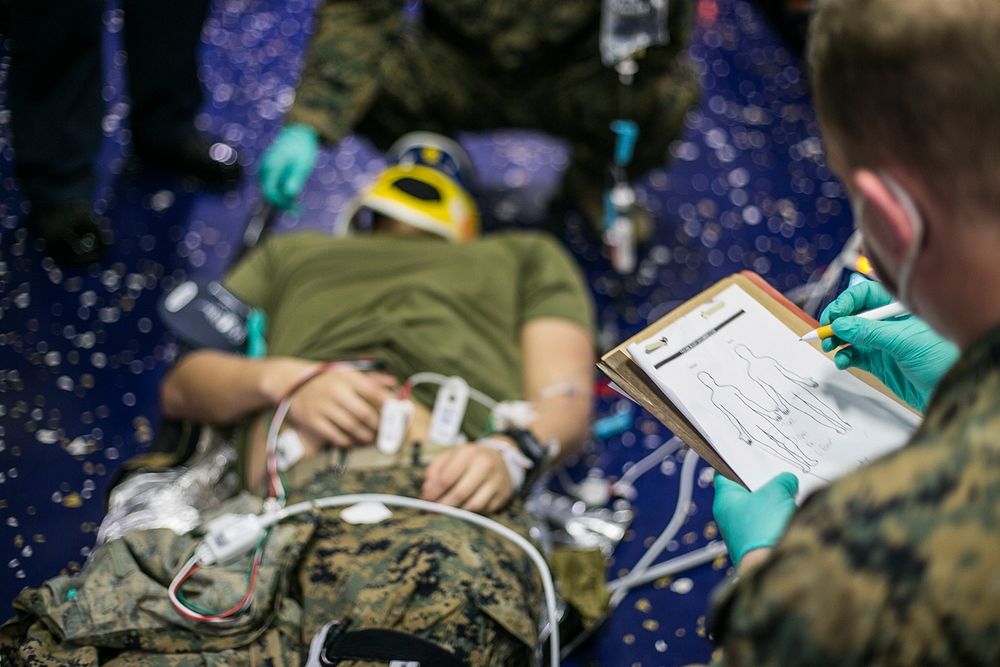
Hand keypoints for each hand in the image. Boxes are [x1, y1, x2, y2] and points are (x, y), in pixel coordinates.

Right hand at [260, 124, 318, 208]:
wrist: (299, 133)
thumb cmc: (303, 149)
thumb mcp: (303, 165)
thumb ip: (296, 179)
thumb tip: (290, 194)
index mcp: (271, 167)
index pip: (269, 193)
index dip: (281, 204)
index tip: (296, 209)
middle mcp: (264, 169)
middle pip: (268, 194)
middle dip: (282, 203)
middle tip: (299, 209)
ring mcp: (265, 169)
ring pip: (270, 190)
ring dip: (282, 198)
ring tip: (298, 201)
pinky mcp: (269, 170)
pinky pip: (272, 184)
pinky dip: (282, 191)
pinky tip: (293, 190)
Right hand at [286, 367, 397, 446]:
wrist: (291, 382)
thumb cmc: (326, 379)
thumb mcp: (347, 373)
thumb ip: (372, 380)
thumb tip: (395, 384)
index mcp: (347, 378)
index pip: (373, 392)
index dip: (389, 405)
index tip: (399, 414)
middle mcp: (335, 392)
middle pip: (364, 414)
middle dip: (378, 426)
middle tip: (386, 432)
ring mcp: (323, 407)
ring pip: (352, 428)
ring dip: (366, 436)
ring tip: (373, 438)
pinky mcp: (313, 421)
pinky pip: (336, 436)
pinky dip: (349, 442)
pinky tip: (355, 441)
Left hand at [421, 442, 513, 512]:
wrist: (500, 458)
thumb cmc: (469, 459)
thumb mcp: (451, 456)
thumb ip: (435, 470)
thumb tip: (427, 490)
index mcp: (469, 453)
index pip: (446, 478)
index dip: (433, 492)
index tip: (425, 500)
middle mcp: (485, 465)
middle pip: (459, 494)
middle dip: (442, 506)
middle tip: (432, 511)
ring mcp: (496, 481)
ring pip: (472, 505)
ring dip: (456, 512)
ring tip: (446, 512)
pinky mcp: (502, 495)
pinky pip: (483, 511)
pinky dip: (470, 513)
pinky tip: (463, 509)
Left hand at [713, 472, 798, 567]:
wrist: (772, 568)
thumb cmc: (765, 528)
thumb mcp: (777, 493)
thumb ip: (783, 482)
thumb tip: (788, 482)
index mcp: (725, 499)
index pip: (724, 475)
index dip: (736, 464)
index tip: (749, 458)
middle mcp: (727, 516)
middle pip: (744, 492)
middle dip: (763, 485)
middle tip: (779, 476)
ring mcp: (740, 534)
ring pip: (757, 511)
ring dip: (773, 504)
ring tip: (790, 496)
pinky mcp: (754, 547)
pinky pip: (766, 528)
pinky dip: (777, 521)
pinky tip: (791, 517)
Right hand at [819, 280, 958, 410]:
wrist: (956, 390)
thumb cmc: (944, 358)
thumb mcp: (905, 341)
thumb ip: (870, 333)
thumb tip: (841, 325)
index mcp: (899, 308)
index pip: (866, 294)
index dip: (847, 302)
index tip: (833, 316)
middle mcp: (890, 322)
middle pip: (854, 314)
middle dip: (837, 322)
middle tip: (825, 331)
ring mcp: (884, 342)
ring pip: (851, 336)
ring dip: (837, 340)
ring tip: (830, 347)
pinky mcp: (881, 362)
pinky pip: (855, 355)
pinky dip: (845, 357)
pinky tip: (844, 361)